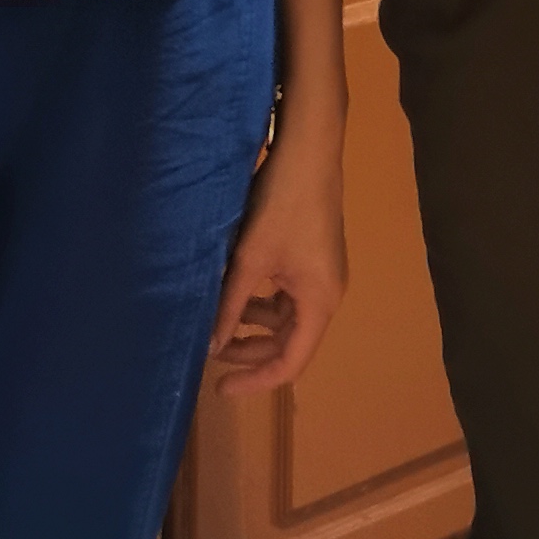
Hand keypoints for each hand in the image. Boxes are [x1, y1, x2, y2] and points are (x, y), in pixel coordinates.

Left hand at [208, 130, 346, 392]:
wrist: (309, 151)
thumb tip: (210, 345)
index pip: (291, 363)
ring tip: (218, 322)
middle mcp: (327, 295)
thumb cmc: (281, 207)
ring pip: (288, 318)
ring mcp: (322, 274)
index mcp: (319, 302)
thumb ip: (231, 305)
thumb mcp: (250, 260)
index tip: (220, 387)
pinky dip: (262, 301)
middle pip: (291, 342)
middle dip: (252, 352)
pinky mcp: (313, 257)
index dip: (256, 380)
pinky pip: (288, 294)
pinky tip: (237, 291)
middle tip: (212, 354)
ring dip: (255, 325)